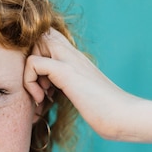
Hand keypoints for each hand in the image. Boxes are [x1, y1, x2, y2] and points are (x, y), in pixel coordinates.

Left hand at [23, 29, 137, 140]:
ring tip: (42, 94)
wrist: (123, 117)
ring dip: (28, 72)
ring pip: (33, 44)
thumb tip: (47, 92)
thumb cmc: (104, 111)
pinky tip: (42, 100)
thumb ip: (65, 85)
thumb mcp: (80, 93)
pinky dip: (29, 83)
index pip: (48, 36)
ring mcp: (69, 60)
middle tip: (40, 86)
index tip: (42, 82)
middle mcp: (72, 53)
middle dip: (29, 61)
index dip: (36, 55)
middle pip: (38, 35)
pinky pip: (33, 63)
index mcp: (76, 57)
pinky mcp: (66, 72)